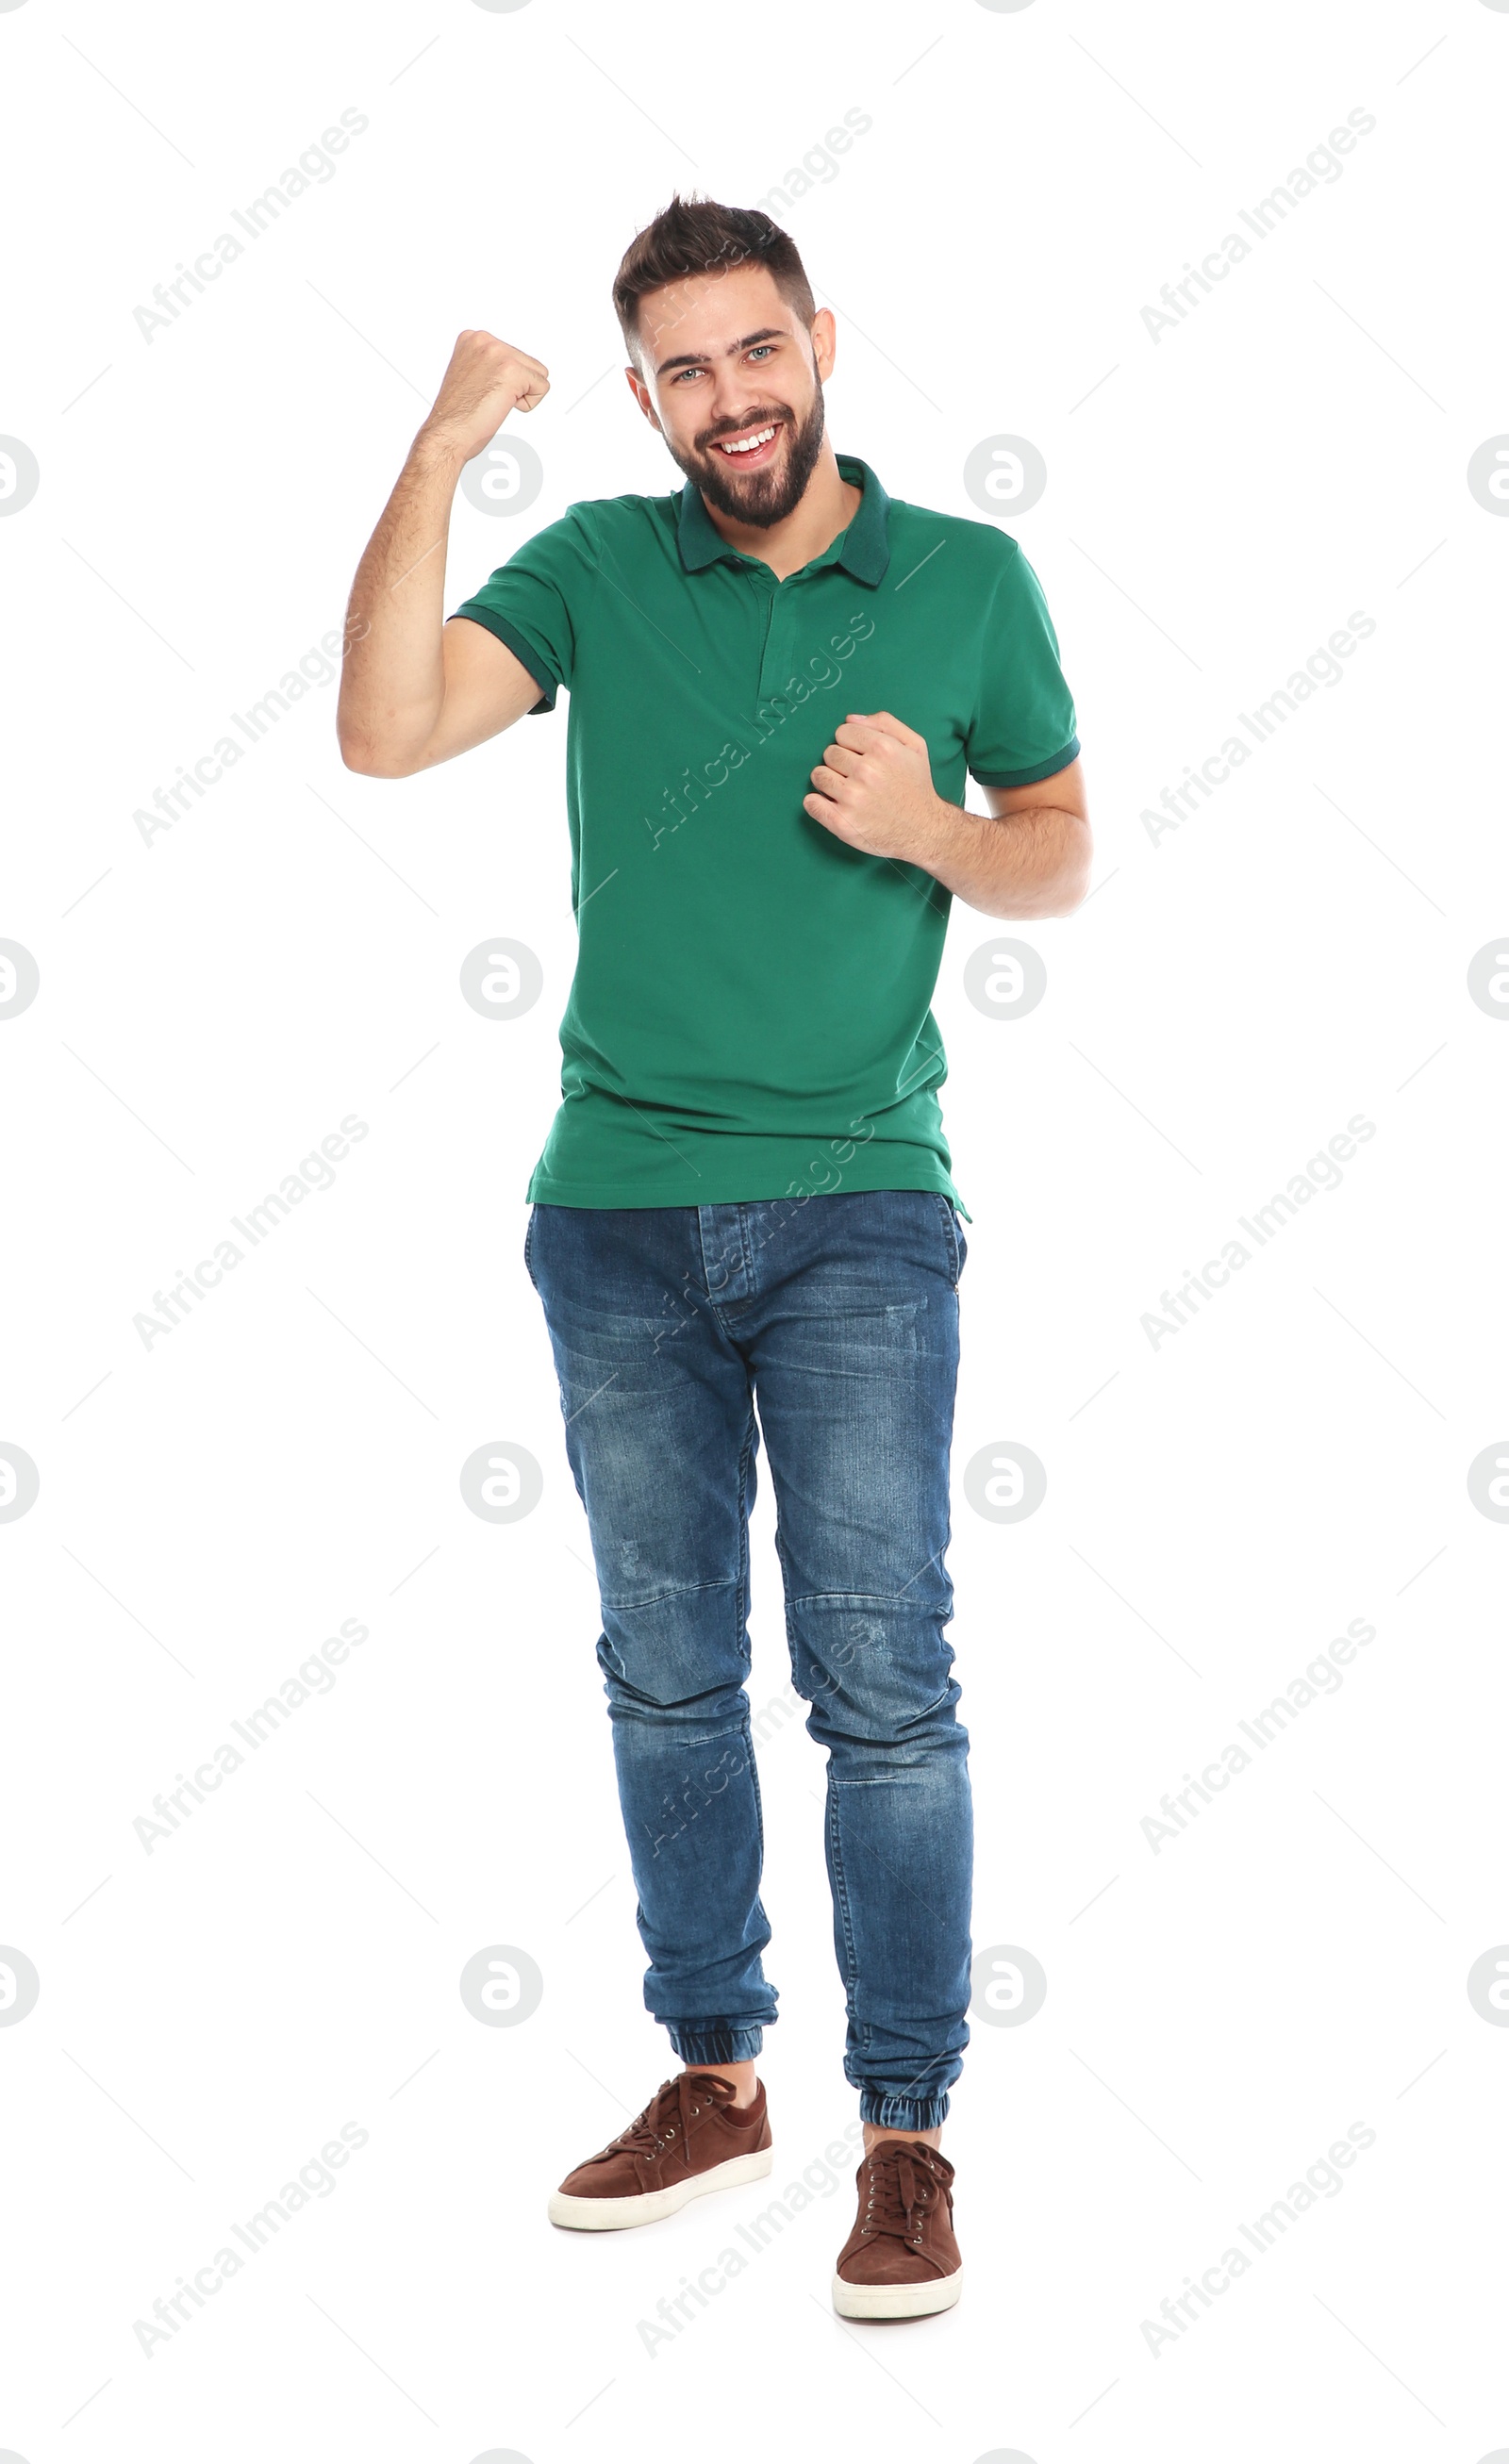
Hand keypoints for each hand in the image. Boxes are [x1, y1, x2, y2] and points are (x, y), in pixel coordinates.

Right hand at [420, 329, 549, 463]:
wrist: (447, 433)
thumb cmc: (457, 415)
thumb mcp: (470, 374)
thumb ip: (488, 363)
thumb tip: (506, 367)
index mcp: (473, 338)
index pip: (513, 355)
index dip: (504, 381)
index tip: (481, 390)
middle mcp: (485, 340)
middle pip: (528, 362)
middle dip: (515, 386)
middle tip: (488, 398)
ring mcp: (498, 353)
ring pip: (538, 373)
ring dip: (521, 393)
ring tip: (494, 401)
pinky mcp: (512, 371)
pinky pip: (542, 387)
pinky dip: (528, 404)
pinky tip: (503, 406)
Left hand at [803, 711, 945, 860]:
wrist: (924, 829)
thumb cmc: (916, 785)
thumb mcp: (914, 746)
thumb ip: (885, 723)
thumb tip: (850, 719)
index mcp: (882, 749)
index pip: (842, 732)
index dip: (851, 743)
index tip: (861, 756)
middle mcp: (866, 772)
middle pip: (829, 753)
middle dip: (840, 762)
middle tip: (856, 776)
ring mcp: (852, 798)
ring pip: (818, 776)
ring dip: (828, 782)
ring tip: (846, 791)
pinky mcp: (842, 823)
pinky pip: (811, 803)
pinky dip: (816, 803)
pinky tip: (831, 805)